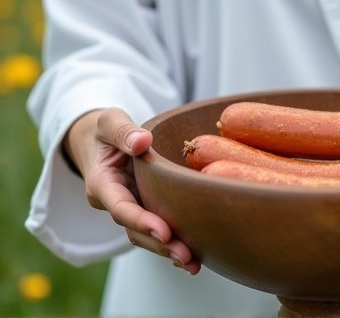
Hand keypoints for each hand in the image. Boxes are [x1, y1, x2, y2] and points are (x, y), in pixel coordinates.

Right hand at [63, 108, 200, 274]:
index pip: (121, 208)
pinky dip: (171, 242)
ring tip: (194, 263)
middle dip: (159, 244)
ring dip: (168, 249)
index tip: (164, 231)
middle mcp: (114, 201)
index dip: (142, 221)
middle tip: (185, 255)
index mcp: (102, 184)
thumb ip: (123, 131)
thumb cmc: (105, 129)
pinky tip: (194, 256)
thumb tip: (143, 141)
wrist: (99, 140)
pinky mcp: (143, 207)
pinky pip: (155, 229)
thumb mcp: (109, 121)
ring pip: (145, 235)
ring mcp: (129, 207)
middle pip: (134, 230)